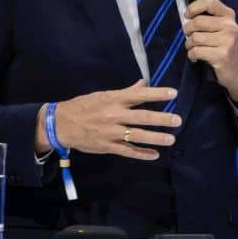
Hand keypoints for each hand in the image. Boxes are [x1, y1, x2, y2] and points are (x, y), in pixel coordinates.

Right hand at [37, 84, 181, 159]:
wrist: (60, 124)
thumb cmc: (84, 107)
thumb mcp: (103, 95)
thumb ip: (126, 92)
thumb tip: (144, 83)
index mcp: (113, 100)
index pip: (139, 95)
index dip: (157, 94)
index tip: (173, 94)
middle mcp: (114, 115)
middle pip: (142, 117)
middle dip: (161, 119)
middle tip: (177, 120)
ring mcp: (111, 132)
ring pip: (137, 136)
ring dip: (156, 138)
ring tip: (171, 139)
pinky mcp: (107, 146)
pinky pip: (127, 151)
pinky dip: (142, 154)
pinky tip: (155, 155)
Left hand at [183, 0, 237, 100]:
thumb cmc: (224, 47)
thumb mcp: (222, 28)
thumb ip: (208, 19)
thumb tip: (186, 17)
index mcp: (229, 16)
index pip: (209, 2)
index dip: (194, 7)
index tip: (188, 16)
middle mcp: (230, 26)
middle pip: (197, 22)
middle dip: (188, 31)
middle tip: (191, 37)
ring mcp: (227, 41)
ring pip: (195, 38)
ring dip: (189, 45)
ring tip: (194, 48)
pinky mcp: (221, 55)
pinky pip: (196, 51)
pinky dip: (192, 55)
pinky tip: (196, 58)